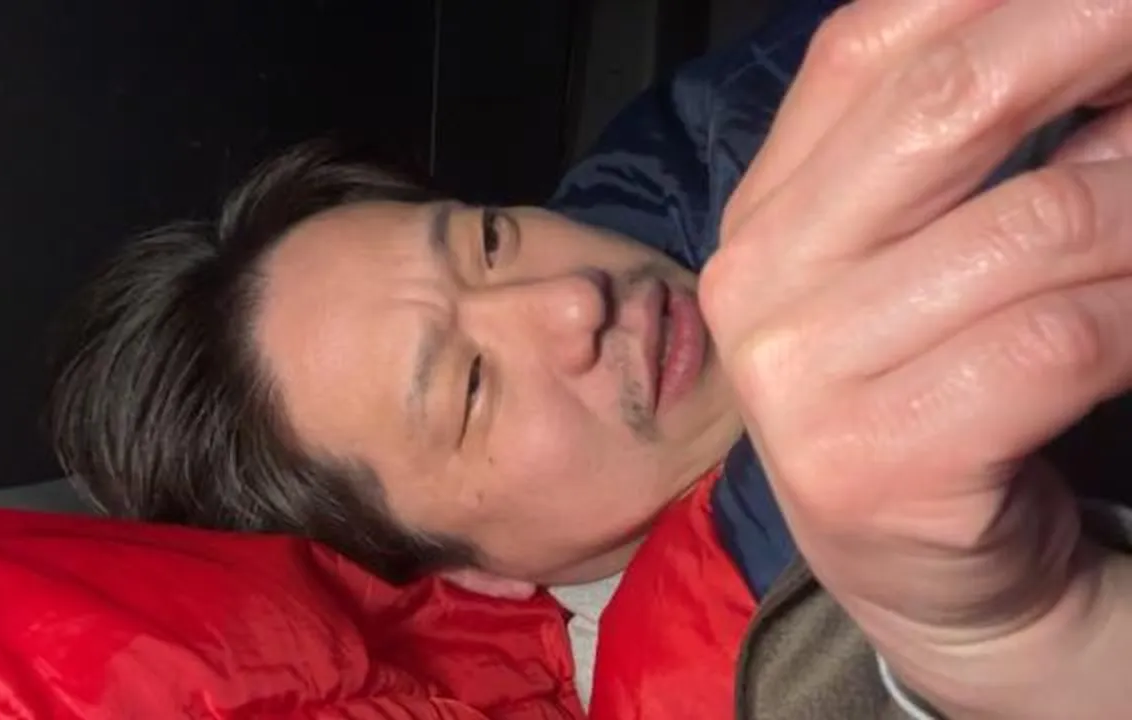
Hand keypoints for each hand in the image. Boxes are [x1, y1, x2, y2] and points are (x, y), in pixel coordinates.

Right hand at [699, 0, 1131, 715]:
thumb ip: (967, 150)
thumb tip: (1094, 30)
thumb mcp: (920, 256)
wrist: (923, 575)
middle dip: (1101, 38)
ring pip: (1039, 224)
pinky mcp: (867, 464)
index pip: (870, 43)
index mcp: (765, 211)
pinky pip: (1061, 341)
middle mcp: (758, 278)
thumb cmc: (938, 396)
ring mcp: (798, 376)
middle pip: (948, 104)